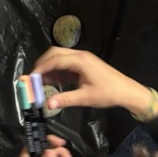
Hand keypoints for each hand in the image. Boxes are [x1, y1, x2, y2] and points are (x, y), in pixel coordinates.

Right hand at [33, 47, 157, 117]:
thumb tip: (47, 103)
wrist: (126, 91)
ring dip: (49, 67)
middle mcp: (80, 56)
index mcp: (80, 61)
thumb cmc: (108, 93)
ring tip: (40, 81)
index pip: (55, 60)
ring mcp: (82, 59)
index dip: (41, 68)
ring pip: (60, 57)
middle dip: (42, 64)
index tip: (31, 78)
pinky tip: (52, 81)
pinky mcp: (84, 64)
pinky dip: (57, 70)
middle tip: (33, 77)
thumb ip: (65, 99)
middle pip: (55, 53)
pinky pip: (66, 63)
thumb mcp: (85, 98)